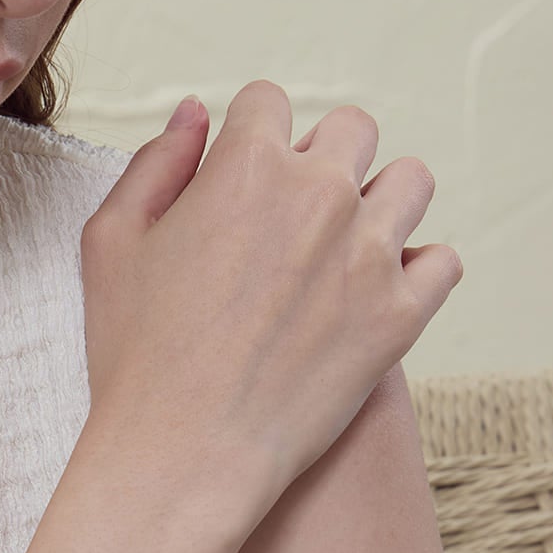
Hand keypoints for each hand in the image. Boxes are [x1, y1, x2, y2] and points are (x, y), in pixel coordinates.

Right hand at [79, 80, 462, 540]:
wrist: (182, 451)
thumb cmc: (134, 350)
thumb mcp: (111, 241)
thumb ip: (155, 164)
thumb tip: (197, 114)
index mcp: (245, 166)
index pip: (267, 101)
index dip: (246, 134)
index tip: (237, 173)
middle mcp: (319, 195)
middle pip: (351, 129)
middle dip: (320, 156)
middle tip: (288, 209)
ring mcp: (370, 254)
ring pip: (410, 181)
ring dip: (379, 197)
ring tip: (342, 239)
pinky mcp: (402, 314)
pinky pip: (441, 261)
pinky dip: (415, 267)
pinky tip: (372, 288)